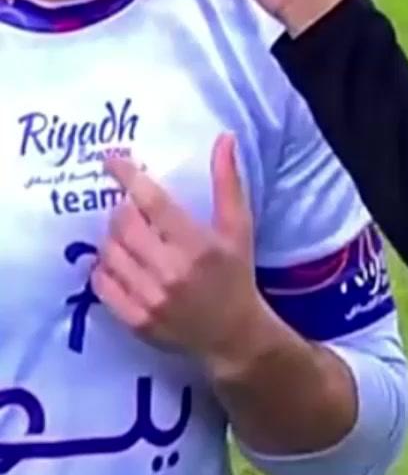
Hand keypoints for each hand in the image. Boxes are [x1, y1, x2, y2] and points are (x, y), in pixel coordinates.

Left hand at [92, 134, 274, 378]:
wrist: (233, 336)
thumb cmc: (236, 276)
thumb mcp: (238, 228)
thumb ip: (228, 182)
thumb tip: (224, 138)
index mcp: (197, 244)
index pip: (152, 200)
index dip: (127, 175)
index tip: (112, 160)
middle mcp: (171, 271)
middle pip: (123, 224)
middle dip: (121, 209)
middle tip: (130, 209)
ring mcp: (151, 298)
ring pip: (109, 253)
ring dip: (111, 238)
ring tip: (126, 238)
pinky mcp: (136, 320)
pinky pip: (102, 285)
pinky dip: (103, 269)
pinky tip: (117, 265)